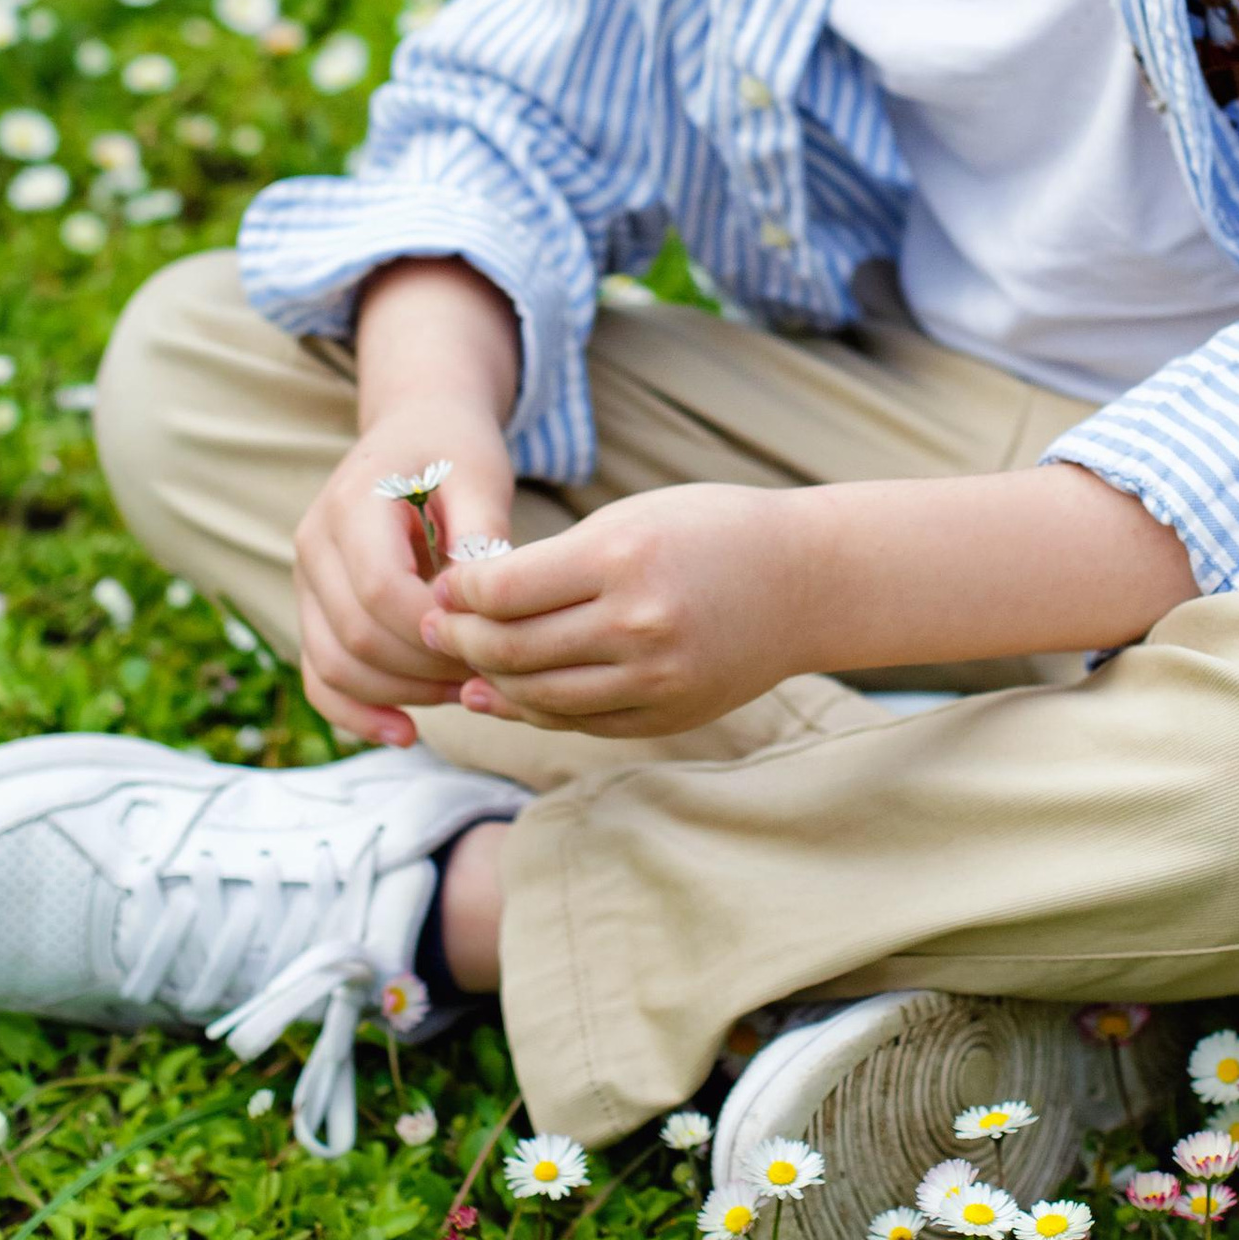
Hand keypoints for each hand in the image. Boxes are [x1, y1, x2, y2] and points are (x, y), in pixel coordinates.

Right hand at [292, 395, 516, 749]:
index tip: (489, 640)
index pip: (381, 589)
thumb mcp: (480, 473)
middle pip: (357, 636)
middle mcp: (314, 544)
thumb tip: (490, 608)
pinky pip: (320, 676)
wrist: (414, 428)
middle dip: (427, 669)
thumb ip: (483, 533)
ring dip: (402, 694)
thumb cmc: (453, 450)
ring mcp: (305, 580)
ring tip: (465, 694)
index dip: (434, 630)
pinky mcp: (314, 609)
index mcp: (352, 504)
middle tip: (490, 675)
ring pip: (336, 665)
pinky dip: (357, 712)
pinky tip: (406, 733)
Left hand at [421, 481, 812, 740]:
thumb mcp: (631, 518)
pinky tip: (509, 692)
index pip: (502, 591)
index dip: (456, 593)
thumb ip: (551, 564)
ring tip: (465, 662)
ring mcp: (653, 678)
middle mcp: (635, 623)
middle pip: (509, 648)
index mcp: (621, 557)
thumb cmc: (711, 532)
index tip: (442, 585)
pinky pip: (577, 721)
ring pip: (536, 695)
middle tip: (433, 628)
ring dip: (488, 681)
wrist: (806, 581)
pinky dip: (533, 709)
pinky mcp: (666, 715)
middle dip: (456, 640)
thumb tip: (466, 609)